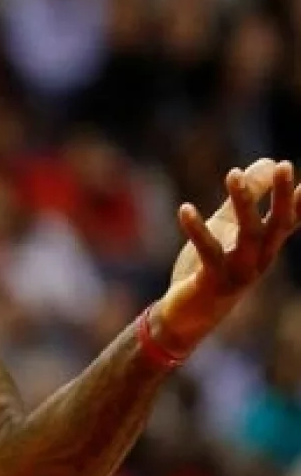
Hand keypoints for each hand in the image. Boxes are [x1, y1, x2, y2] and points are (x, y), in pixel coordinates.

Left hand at [157, 159, 300, 353]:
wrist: (189, 313)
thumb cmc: (213, 267)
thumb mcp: (228, 228)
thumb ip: (244, 199)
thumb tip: (266, 162)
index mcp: (264, 247)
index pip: (288, 221)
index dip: (298, 201)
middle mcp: (259, 259)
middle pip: (277, 224)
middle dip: (281, 195)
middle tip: (284, 165)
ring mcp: (240, 271)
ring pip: (248, 234)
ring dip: (243, 202)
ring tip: (233, 172)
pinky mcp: (214, 280)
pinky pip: (208, 252)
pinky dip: (197, 230)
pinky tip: (186, 208)